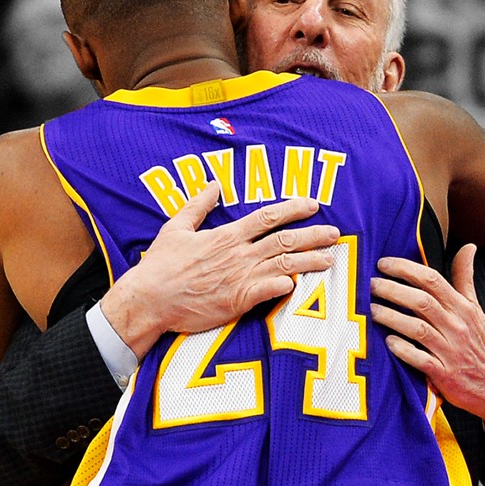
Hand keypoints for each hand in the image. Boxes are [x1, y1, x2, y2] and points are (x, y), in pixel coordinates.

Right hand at [101, 182, 339, 358]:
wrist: (149, 299)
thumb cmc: (160, 265)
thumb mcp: (176, 227)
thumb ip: (198, 205)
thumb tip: (214, 184)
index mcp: (227, 235)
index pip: (269, 216)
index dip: (294, 209)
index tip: (313, 205)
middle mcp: (239, 254)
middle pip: (285, 239)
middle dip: (314, 235)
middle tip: (335, 232)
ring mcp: (241, 278)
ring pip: (285, 265)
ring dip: (310, 261)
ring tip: (330, 259)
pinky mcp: (238, 301)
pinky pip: (270, 292)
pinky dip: (287, 286)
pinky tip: (302, 284)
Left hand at [370, 244, 484, 442]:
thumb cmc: (482, 345)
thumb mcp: (477, 309)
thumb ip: (465, 278)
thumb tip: (468, 247)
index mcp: (463, 308)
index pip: (433, 280)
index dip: (406, 269)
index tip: (383, 263)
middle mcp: (457, 326)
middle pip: (422, 301)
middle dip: (393, 290)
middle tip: (371, 284)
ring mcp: (451, 351)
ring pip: (418, 328)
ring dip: (392, 317)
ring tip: (372, 310)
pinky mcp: (445, 375)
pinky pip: (420, 359)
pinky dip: (403, 349)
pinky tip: (388, 341)